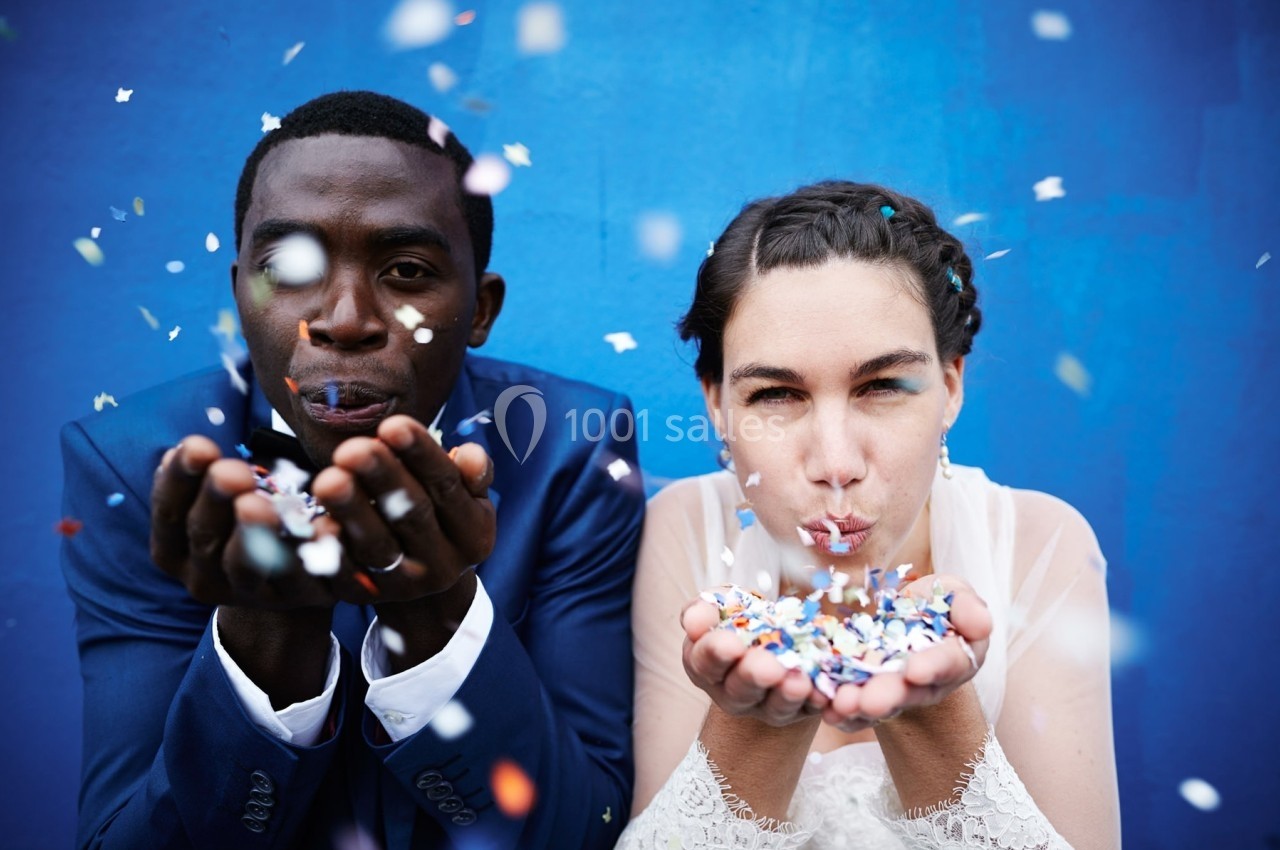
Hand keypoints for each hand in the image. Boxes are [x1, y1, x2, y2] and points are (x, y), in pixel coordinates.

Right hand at [150, 435, 357, 609]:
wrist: (287, 579)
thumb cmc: (244, 524)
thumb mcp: (218, 502)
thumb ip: (206, 478)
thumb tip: (192, 449)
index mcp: (176, 550)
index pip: (169, 513)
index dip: (179, 479)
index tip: (198, 445)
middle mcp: (204, 578)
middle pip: (204, 537)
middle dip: (216, 500)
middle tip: (231, 471)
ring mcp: (248, 594)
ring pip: (245, 566)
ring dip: (252, 533)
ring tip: (259, 504)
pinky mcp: (294, 598)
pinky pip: (302, 575)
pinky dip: (310, 550)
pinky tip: (324, 526)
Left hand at [311, 414, 495, 604]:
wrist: (422, 579)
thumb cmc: (441, 515)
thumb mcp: (467, 496)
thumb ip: (471, 473)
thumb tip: (471, 455)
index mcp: (474, 535)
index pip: (447, 487)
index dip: (422, 456)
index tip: (393, 425)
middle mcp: (444, 565)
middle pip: (413, 515)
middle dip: (382, 478)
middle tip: (353, 449)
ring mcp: (406, 586)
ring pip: (378, 545)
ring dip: (352, 510)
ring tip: (329, 478)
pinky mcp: (367, 597)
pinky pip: (346, 574)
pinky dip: (331, 549)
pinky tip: (315, 524)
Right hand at [680, 596, 828, 726]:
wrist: (772, 638)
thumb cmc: (738, 620)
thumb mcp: (718, 606)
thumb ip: (703, 610)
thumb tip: (695, 621)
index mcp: (705, 666)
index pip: (705, 662)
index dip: (716, 653)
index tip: (731, 643)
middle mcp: (732, 693)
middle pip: (741, 690)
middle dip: (754, 677)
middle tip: (768, 666)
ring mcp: (766, 707)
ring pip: (776, 706)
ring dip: (788, 694)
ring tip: (799, 681)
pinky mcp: (800, 711)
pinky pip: (810, 710)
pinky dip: (818, 701)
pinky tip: (825, 692)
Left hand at [822, 574, 991, 732]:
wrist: (905, 617)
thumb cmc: (937, 604)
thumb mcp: (955, 595)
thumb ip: (967, 607)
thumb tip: (982, 623)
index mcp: (956, 658)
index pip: (948, 663)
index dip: (932, 667)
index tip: (915, 670)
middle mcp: (927, 682)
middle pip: (909, 691)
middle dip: (889, 695)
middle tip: (870, 700)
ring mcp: (895, 691)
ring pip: (879, 703)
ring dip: (859, 706)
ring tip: (840, 704)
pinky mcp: (866, 693)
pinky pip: (854, 708)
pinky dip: (840, 712)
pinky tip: (826, 711)